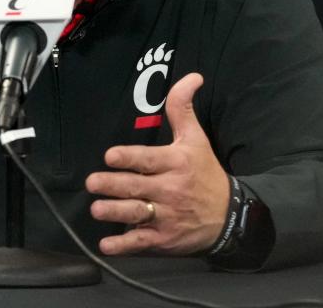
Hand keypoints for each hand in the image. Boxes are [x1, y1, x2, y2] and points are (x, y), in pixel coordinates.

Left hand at [85, 72, 229, 255]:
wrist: (230, 216)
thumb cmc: (205, 173)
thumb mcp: (196, 138)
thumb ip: (183, 108)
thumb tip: (191, 76)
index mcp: (176, 163)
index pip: (148, 160)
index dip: (129, 158)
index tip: (110, 156)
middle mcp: (171, 190)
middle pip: (137, 187)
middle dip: (112, 185)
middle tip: (92, 182)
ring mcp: (167, 217)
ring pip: (136, 214)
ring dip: (115, 213)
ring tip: (96, 209)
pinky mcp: (164, 239)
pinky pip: (141, 242)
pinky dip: (124, 246)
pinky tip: (107, 245)